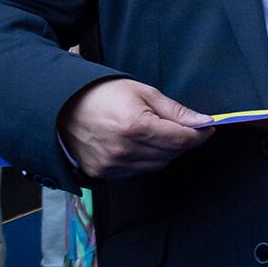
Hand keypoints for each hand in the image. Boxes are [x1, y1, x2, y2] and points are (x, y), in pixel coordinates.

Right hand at [57, 77, 211, 178]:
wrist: (61, 106)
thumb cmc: (102, 94)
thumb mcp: (143, 92)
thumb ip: (175, 111)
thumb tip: (203, 122)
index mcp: (137, 127)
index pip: (182, 139)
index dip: (199, 134)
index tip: (206, 128)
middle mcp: (125, 151)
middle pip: (172, 154)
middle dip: (182, 141)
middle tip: (182, 127)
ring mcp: (112, 165)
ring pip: (157, 165)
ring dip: (165, 151)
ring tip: (156, 133)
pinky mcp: (103, 174)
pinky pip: (137, 171)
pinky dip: (145, 160)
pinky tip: (139, 144)